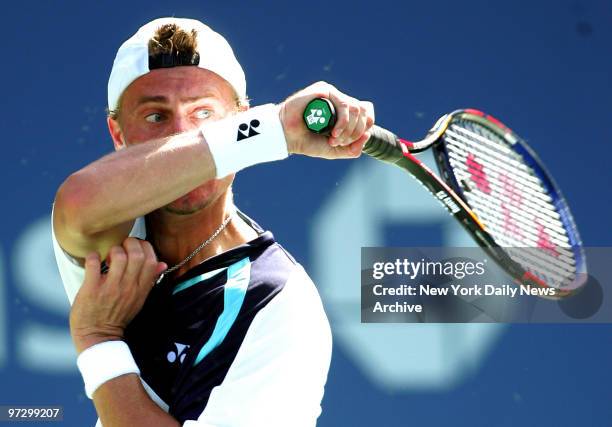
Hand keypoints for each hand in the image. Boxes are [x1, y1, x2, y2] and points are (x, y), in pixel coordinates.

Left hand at [69, 238, 166, 353]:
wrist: (98, 337)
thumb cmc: (118, 316)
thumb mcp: (139, 299)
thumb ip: (150, 280)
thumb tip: (163, 264)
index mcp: (141, 288)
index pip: (151, 260)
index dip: (145, 247)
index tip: (137, 246)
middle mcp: (128, 286)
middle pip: (136, 254)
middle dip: (129, 243)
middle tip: (122, 246)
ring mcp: (110, 288)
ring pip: (118, 256)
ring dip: (113, 250)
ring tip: (108, 256)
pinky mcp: (91, 289)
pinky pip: (93, 264)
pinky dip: (93, 257)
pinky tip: (94, 259)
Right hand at [279, 81, 374, 158]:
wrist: (288, 137)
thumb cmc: (309, 142)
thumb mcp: (336, 151)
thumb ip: (354, 149)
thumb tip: (367, 135)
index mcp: (346, 112)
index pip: (368, 114)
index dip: (364, 129)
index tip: (348, 142)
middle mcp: (341, 101)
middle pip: (364, 112)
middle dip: (354, 133)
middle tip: (338, 142)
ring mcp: (333, 94)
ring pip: (356, 108)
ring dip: (348, 129)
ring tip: (333, 138)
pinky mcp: (324, 89)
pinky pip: (344, 104)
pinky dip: (342, 122)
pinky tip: (332, 132)